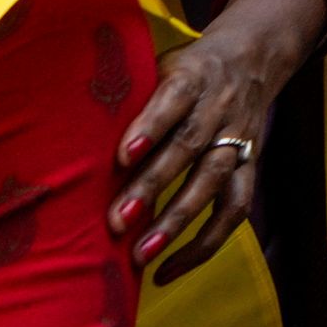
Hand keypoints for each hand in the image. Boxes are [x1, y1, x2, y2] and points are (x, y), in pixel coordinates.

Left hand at [111, 0, 313, 280]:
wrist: (254, 57)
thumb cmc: (187, 71)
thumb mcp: (161, 68)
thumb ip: (132, 99)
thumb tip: (71, 139)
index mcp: (194, 78)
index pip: (174, 100)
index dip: (151, 126)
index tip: (122, 156)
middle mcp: (219, 108)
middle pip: (190, 146)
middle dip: (154, 185)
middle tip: (117, 222)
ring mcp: (238, 138)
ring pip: (214, 180)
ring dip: (178, 220)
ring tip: (142, 255)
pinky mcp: (249, 164)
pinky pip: (234, 208)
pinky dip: (205, 243)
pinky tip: (170, 269)